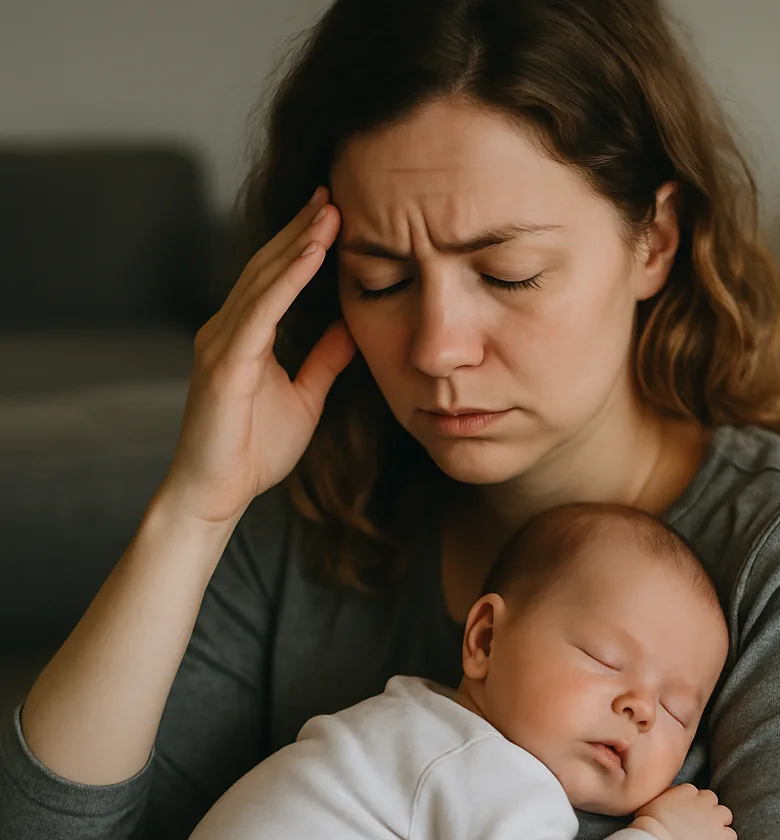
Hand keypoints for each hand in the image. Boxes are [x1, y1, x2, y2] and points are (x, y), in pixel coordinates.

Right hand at [160, 186, 355, 526]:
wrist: (217, 493)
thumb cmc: (254, 451)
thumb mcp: (305, 396)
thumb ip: (323, 360)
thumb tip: (349, 327)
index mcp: (245, 337)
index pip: (275, 278)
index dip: (303, 244)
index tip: (334, 214)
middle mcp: (227, 330)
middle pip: (267, 267)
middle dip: (301, 229)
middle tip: (333, 193)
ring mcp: (221, 343)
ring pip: (263, 280)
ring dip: (298, 243)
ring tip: (329, 211)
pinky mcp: (224, 363)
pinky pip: (260, 312)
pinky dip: (288, 280)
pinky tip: (312, 254)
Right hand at [631, 783, 736, 839]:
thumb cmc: (648, 827)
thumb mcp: (649, 805)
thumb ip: (661, 802)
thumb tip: (660, 807)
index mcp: (684, 791)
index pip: (693, 792)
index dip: (689, 803)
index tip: (683, 813)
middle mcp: (701, 800)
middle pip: (711, 799)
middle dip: (706, 810)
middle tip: (696, 824)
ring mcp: (713, 817)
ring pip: (725, 814)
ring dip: (718, 823)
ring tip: (708, 835)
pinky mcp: (720, 836)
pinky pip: (731, 836)